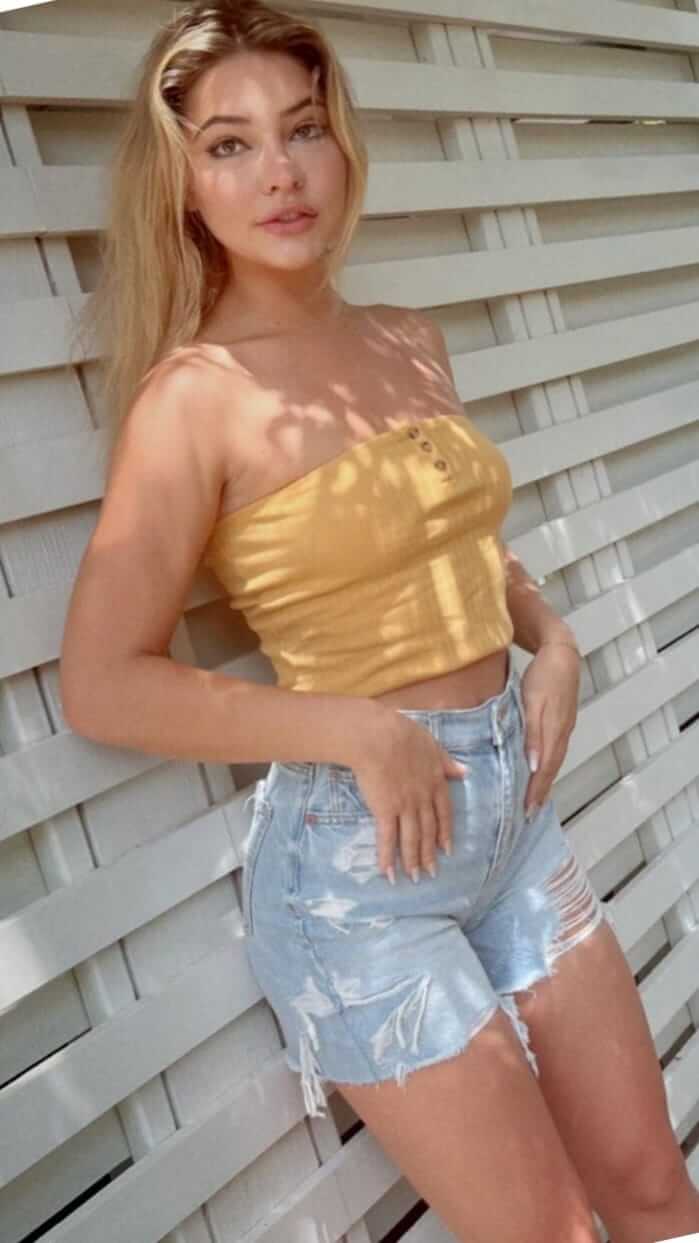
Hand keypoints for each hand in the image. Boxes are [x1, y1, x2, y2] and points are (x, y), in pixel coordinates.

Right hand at [350, 712, 467, 883]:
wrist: (378, 737)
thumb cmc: (403, 734)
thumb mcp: (433, 746)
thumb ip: (448, 763)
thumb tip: (466, 772)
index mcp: (436, 782)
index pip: (444, 813)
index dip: (445, 833)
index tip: (448, 849)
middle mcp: (424, 799)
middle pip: (429, 831)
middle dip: (430, 854)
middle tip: (431, 873)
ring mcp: (405, 807)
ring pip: (411, 839)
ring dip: (413, 860)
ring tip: (414, 878)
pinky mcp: (385, 810)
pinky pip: (387, 838)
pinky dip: (388, 857)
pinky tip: (388, 872)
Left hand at [520, 643, 580, 817]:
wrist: (561, 651)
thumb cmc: (544, 674)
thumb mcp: (533, 701)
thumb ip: (532, 732)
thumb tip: (534, 764)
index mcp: (554, 730)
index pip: (545, 768)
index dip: (536, 790)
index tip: (528, 810)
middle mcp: (562, 732)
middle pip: (552, 768)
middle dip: (541, 791)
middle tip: (530, 813)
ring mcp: (565, 726)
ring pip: (555, 759)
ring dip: (546, 780)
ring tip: (536, 798)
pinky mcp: (563, 720)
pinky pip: (556, 749)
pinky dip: (549, 764)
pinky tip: (542, 768)